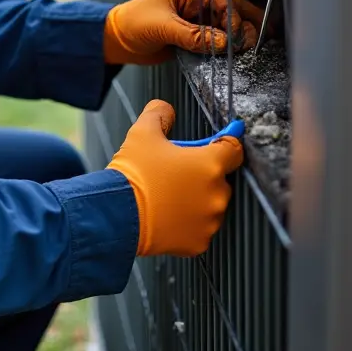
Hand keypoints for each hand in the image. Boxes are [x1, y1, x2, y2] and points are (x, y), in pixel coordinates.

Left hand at [103, 0, 264, 65]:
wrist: (117, 41)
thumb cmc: (132, 23)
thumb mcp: (162, 27)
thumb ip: (193, 35)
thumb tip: (223, 43)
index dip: (233, 15)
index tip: (237, 33)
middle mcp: (196, 1)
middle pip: (230, 9)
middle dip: (245, 24)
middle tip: (255, 40)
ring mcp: (197, 19)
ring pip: (227, 26)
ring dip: (238, 37)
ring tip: (250, 50)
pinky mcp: (195, 36)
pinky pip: (217, 41)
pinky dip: (227, 48)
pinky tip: (238, 55)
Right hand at [108, 100, 242, 256]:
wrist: (116, 215)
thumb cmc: (133, 174)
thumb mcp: (142, 133)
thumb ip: (159, 114)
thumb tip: (165, 108)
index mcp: (210, 164)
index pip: (234, 149)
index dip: (226, 142)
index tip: (220, 140)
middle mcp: (217, 194)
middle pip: (219, 178)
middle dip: (202, 173)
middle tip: (176, 171)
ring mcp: (209, 221)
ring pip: (210, 204)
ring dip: (197, 199)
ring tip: (169, 196)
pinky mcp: (198, 242)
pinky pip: (199, 228)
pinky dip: (188, 223)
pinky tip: (167, 215)